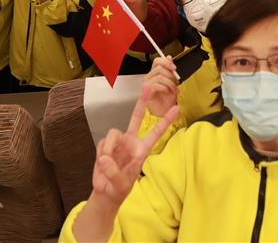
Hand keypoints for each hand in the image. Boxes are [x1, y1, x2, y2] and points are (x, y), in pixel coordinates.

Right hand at [84, 87, 178, 221]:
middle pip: (137, 116)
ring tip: (107, 163)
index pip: (156, 132)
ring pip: (113, 133)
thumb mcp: (121, 184)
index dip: (166, 120)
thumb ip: (113, 171)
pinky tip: (102, 163)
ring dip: (108, 148)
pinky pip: (102, 143)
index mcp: (142, 149)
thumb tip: (104, 157)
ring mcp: (118, 142)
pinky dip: (101, 153)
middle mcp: (131, 141)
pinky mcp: (105, 145)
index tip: (177, 108)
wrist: (106, 191)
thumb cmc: (119, 187)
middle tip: (148, 86)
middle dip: (142, 101)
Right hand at [144, 57, 177, 116]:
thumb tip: (169, 57)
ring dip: (170, 83)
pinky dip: (165, 88)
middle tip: (176, 82)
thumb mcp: (172, 82)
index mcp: (155, 74)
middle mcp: (149, 78)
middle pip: (159, 68)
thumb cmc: (167, 99)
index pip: (157, 61)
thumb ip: (170, 70)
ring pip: (159, 76)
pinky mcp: (146, 92)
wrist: (165, 111)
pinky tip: (167, 92)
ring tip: (174, 89)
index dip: (166, 61)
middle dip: (171, 75)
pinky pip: (155, 85)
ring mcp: (147, 85)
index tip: (174, 67)